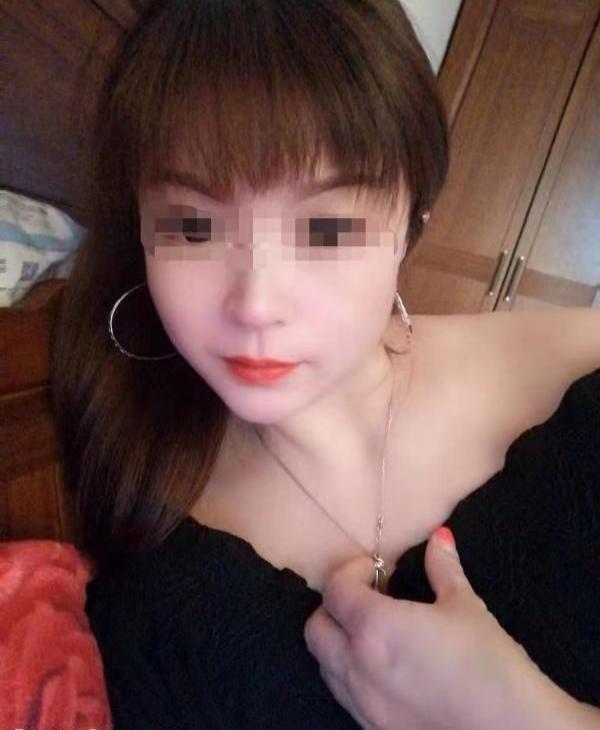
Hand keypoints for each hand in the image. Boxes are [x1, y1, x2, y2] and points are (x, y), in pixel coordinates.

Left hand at [303, 527, 547, 729]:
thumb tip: (439, 537)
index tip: (376, 569)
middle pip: (316, 628)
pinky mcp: (372, 729)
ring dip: (338, 642)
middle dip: (334, 607)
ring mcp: (361, 703)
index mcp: (374, 627)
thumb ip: (443, 567)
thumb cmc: (488, 664)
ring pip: (325, 665)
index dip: (350, 571)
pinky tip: (386, 669)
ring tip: (376, 633)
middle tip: (369, 598)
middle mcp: (356, 666)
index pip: (335, 589)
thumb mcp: (465, 607)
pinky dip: (351, 673)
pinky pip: (344, 694)